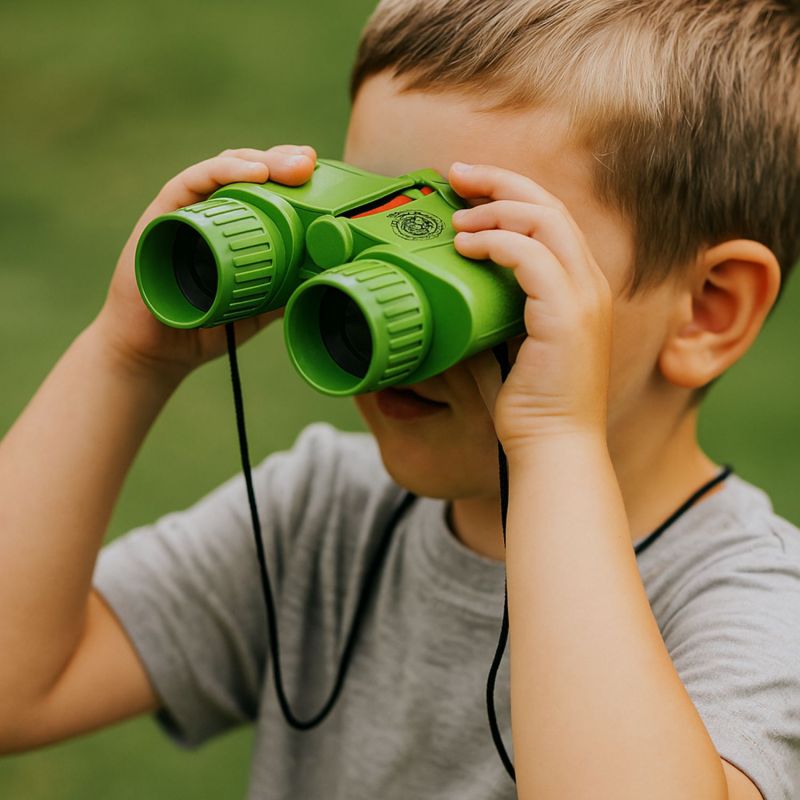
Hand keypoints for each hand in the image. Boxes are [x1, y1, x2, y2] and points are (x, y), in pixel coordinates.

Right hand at [93, 145, 316, 381]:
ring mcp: (183, 210)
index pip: (263, 184)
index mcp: (231, 224)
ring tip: (291, 165)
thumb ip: (285, 289)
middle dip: (281, 159)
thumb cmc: (204, 325)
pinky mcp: (160, 216)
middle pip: (246, 168)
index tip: (319, 169)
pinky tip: (252, 172)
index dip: (290, 172)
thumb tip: (327, 278)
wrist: (159, 352)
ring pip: (222, 168)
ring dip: (259, 159)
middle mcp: (206, 210)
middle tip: (310, 163)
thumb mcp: (258, 305)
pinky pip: (189, 184)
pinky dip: (221, 172)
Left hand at [448, 162, 612, 454]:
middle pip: (549, 205)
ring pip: (544, 220)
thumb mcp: (503, 345)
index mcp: (577, 287)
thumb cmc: (527, 404)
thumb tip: (443, 287)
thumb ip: (486, 311)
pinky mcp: (568, 315)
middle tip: (456, 174)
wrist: (552, 446)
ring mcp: (583, 297)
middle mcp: (588, 284)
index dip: (509, 193)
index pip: (549, 218)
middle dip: (500, 181)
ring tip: (456, 220)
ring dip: (494, 210)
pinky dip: (496, 243)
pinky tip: (465, 246)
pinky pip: (532, 257)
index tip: (465, 188)